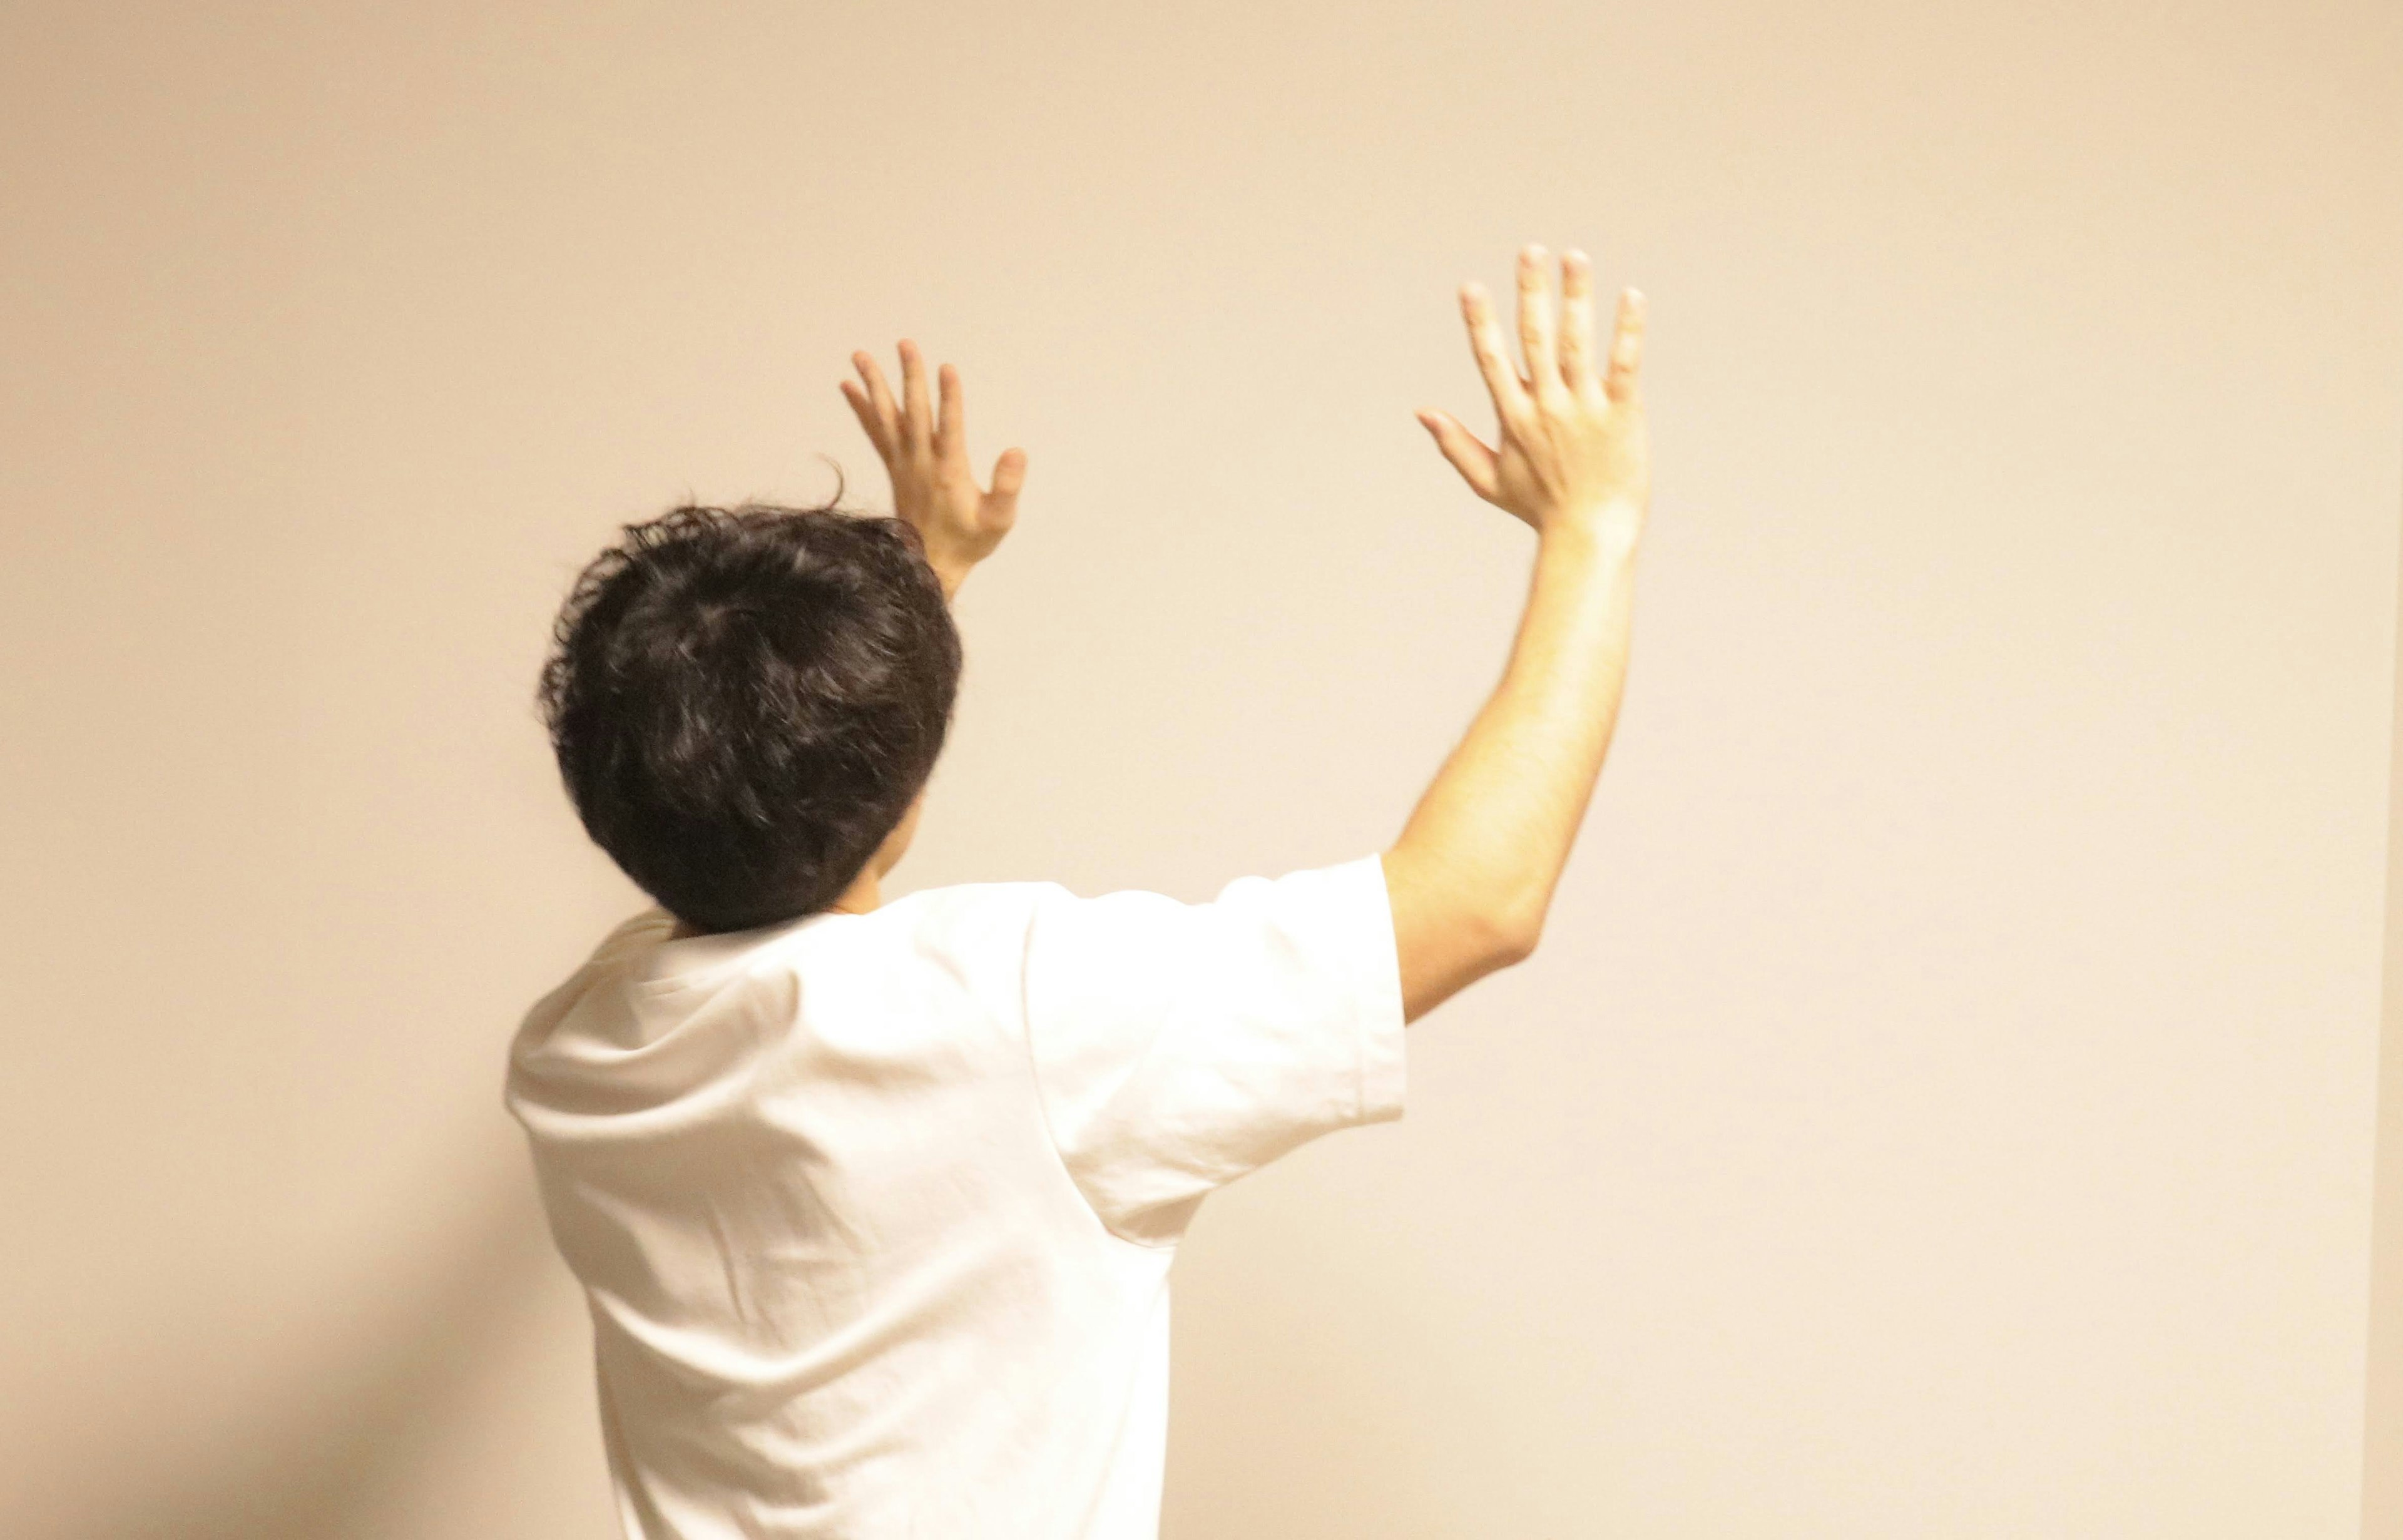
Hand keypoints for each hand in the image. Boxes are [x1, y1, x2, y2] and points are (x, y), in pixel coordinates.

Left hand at [840, 340, 1026, 595]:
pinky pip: (874, 432)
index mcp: (949, 473)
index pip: (950, 428)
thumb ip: (1007, 486)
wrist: (931, 566)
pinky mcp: (894, 468)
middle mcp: (921, 464)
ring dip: (874, 384)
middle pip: (914, 412)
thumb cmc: (970, 542)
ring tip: (859, 355)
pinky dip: (861, 408)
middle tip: (905, 343)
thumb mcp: (999, 520)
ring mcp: (903, 464)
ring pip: (887, 417)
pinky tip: (848, 386)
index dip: (950, 398)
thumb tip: (1016, 451)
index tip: (946, 368)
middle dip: (911, 377)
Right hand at [1417, 245, 1647, 541]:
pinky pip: (1624, 365)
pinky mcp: (1622, 414)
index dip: (1480, 321)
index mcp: (1514, 417)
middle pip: (1535, 339)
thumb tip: (1422, 412)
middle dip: (1531, 292)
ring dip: (1576, 297)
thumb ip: (1455, 444)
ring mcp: (1585, 409)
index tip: (1470, 286)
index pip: (1492, 359)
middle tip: (1530, 250)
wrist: (1592, 535)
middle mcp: (1547, 407)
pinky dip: (1628, 331)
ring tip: (1575, 257)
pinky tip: (1631, 295)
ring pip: (1577, 343)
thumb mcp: (1490, 481)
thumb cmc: (1543, 510)